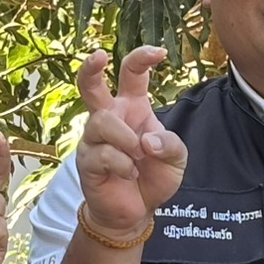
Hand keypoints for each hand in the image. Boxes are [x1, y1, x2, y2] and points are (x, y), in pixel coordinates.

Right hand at [76, 47, 186, 233]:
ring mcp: (94, 139)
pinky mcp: (86, 160)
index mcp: (132, 108)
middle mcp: (109, 118)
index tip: (160, 52)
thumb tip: (148, 140)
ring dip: (127, 140)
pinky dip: (123, 165)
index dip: (143, 58)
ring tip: (138, 158)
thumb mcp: (176, 159)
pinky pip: (103, 154)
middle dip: (91, 68)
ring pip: (103, 122)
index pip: (132, 75)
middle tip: (98, 56)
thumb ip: (170, 144)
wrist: (136, 211)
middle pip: (90, 85)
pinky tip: (130, 174)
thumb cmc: (153, 177)